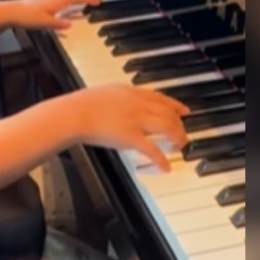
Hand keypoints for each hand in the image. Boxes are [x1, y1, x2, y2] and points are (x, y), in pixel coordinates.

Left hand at [8, 0, 101, 30]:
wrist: (9, 12)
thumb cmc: (26, 17)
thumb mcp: (43, 23)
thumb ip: (57, 23)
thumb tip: (70, 24)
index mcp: (55, 1)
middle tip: (95, 0)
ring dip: (75, 0)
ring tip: (83, 3)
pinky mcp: (40, 2)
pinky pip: (57, 1)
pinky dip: (65, 3)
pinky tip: (62, 9)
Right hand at [68, 85, 189, 171]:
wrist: (75, 114)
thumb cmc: (82, 105)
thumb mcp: (105, 94)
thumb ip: (119, 99)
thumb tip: (124, 105)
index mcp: (131, 93)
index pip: (160, 98)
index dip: (175, 105)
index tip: (184, 111)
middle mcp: (138, 105)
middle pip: (168, 113)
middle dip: (180, 125)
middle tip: (183, 134)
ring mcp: (136, 121)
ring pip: (167, 127)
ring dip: (178, 137)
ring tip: (180, 146)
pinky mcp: (131, 138)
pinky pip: (152, 150)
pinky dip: (161, 159)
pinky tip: (166, 167)